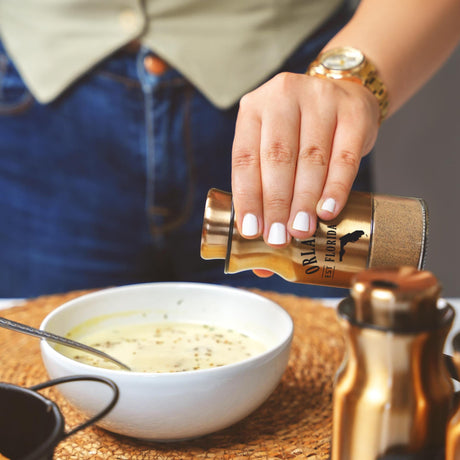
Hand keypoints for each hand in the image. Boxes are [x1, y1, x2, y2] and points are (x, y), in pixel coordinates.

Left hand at [231, 72, 379, 247]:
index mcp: (254, 109)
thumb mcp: (274, 149)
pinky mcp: (353, 111)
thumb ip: (265, 195)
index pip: (245, 157)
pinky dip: (336, 187)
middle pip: (278, 158)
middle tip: (277, 237)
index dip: (247, 196)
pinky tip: (328, 211)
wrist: (341, 94)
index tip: (251, 230)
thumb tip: (262, 263)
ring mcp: (320, 99)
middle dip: (276, 203)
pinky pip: (344, 156)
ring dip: (304, 200)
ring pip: (311, 158)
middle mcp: (283, 96)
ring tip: (301, 231)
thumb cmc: (299, 132)